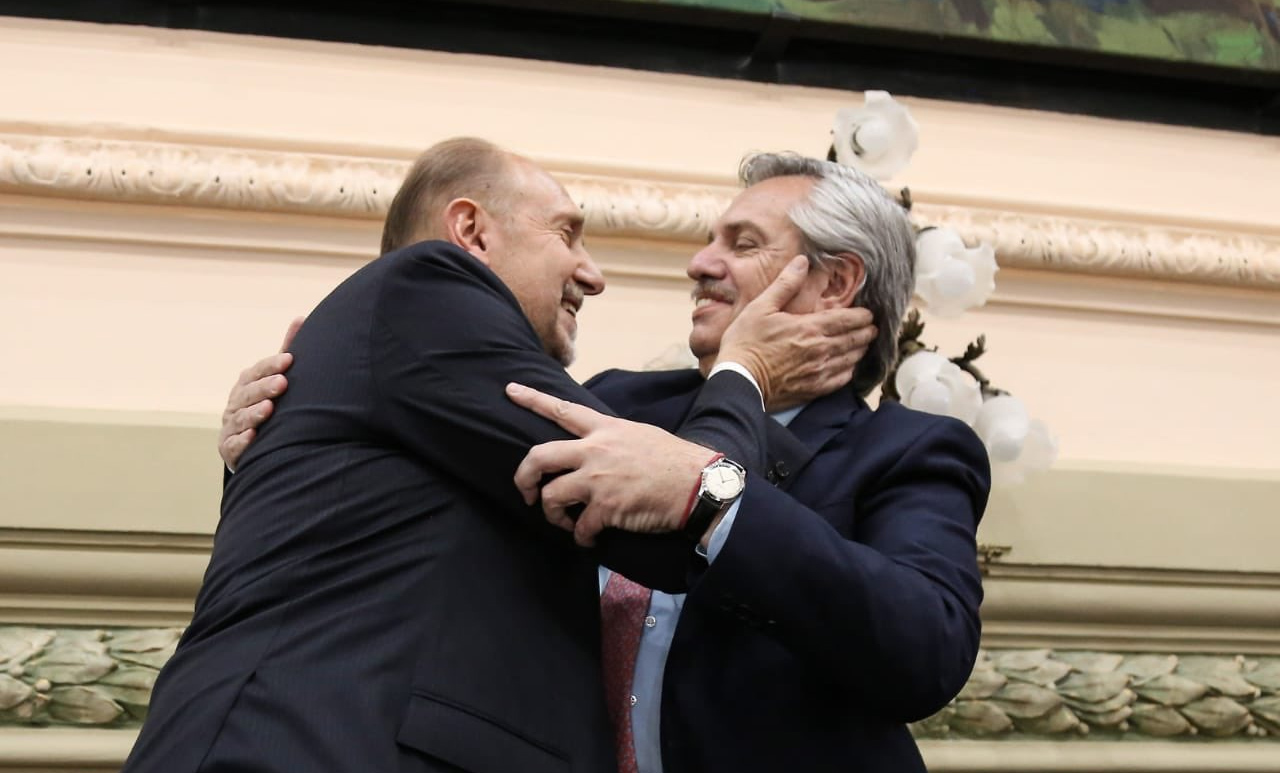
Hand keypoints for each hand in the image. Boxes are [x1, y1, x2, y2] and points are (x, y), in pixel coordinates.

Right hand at [218, 317, 303, 470]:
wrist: (248, 443)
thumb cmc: (266, 402)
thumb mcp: (274, 377)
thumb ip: (286, 351)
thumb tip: (301, 318)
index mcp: (247, 384)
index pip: (257, 371)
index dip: (271, 365)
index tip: (289, 360)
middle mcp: (236, 403)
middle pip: (249, 393)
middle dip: (264, 388)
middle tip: (282, 384)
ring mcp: (231, 425)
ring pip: (241, 418)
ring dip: (254, 413)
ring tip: (269, 409)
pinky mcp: (230, 448)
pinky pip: (235, 445)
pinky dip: (242, 442)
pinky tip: (253, 438)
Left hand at [506, 382, 718, 546]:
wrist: (698, 483)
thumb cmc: (674, 460)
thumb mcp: (640, 435)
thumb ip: (612, 439)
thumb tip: (596, 449)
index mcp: (605, 429)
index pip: (561, 409)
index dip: (532, 399)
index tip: (510, 390)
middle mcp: (595, 450)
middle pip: (539, 457)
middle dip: (523, 477)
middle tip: (525, 492)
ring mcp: (598, 479)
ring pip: (550, 496)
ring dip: (552, 514)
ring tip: (564, 522)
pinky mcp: (606, 507)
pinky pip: (579, 527)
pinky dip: (581, 537)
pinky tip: (590, 540)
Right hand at [717, 256, 875, 410]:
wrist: (738, 381)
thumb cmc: (745, 343)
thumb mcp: (760, 307)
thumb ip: (785, 284)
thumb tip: (802, 262)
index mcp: (809, 328)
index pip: (847, 319)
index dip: (861, 316)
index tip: (869, 313)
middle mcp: (820, 351)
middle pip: (854, 340)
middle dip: (866, 332)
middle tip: (872, 327)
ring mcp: (818, 372)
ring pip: (850, 360)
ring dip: (860, 350)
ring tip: (864, 344)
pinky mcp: (812, 390)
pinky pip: (840, 380)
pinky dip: (849, 372)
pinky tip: (848, 368)